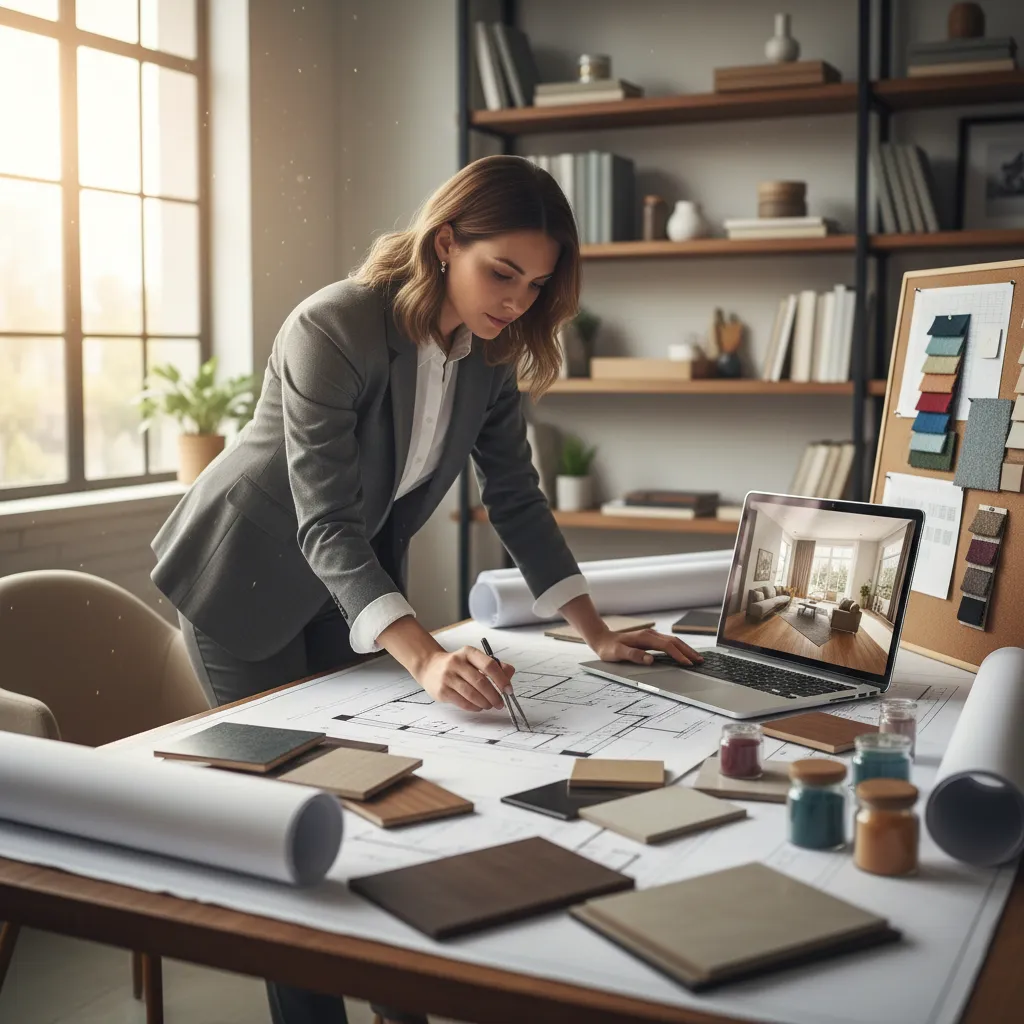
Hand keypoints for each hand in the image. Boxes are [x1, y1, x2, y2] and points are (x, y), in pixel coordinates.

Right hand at [416, 646, 515, 711]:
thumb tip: (509, 674)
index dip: (501, 679)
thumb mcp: (475, 659)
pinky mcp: (442, 690)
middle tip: (501, 703)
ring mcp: (448, 677)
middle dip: (494, 695)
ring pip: (472, 694)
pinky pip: (463, 702)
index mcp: (468, 652)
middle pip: (481, 682)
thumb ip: (494, 666)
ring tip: (490, 705)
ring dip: (485, 703)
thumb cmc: (458, 665)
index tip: (508, 690)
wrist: (430, 667)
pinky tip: (479, 706)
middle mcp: (456, 662)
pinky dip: (474, 707)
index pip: (489, 665)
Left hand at [589, 627, 703, 666]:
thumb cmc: (609, 648)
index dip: (678, 655)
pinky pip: (669, 642)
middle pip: (674, 641)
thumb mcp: (617, 653)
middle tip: (700, 661)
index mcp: (645, 638)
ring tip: (696, 658)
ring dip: (686, 649)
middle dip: (688, 651)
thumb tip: (650, 659)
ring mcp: (651, 636)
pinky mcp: (651, 639)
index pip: (667, 646)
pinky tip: (683, 653)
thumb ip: (633, 656)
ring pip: (673, 641)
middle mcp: (650, 635)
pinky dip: (679, 647)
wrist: (602, 639)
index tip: (688, 663)